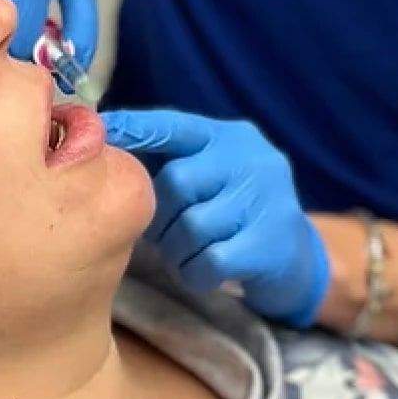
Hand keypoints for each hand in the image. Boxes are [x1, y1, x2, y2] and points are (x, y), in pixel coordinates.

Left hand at [105, 108, 329, 327]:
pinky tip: (202, 271)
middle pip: (177, 182)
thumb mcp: (213, 174)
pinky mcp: (270, 244)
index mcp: (229, 137)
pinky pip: (210, 261)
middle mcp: (251, 159)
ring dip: (176, 250)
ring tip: (185, 254)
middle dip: (160, 216)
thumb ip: (172, 161)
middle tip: (162, 233)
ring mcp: (266, 200)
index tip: (101, 130)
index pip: (175, 125)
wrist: (296, 257)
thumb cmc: (236, 211)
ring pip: (191, 226)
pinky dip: (195, 273)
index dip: (136, 129)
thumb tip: (107, 155)